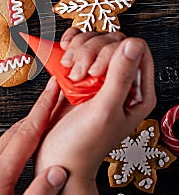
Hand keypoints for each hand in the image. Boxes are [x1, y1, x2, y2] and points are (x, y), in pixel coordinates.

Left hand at [0, 84, 67, 194]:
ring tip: (39, 120)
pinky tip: (15, 148)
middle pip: (16, 130)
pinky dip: (11, 140)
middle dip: (36, 111)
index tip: (53, 89)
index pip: (28, 132)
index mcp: (0, 171)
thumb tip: (58, 171)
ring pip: (5, 139)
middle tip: (51, 98)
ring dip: (24, 126)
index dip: (43, 108)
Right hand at [35, 28, 156, 180]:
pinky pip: (77, 44)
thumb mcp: (104, 111)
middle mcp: (120, 80)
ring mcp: (98, 75)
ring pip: (93, 39)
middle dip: (90, 51)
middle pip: (111, 41)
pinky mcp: (79, 73)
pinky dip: (68, 44)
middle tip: (78, 74)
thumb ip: (120, 77)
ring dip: (77, 49)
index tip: (94, 73)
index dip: (112, 53)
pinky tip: (63, 56)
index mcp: (137, 91)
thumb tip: (132, 44)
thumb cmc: (83, 143)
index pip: (135, 49)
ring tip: (69, 71)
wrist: (57, 155)